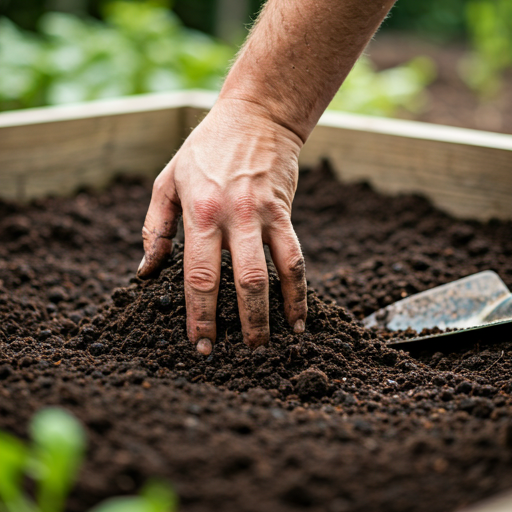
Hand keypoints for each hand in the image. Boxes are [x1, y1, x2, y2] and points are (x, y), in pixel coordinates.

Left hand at [137, 98, 306, 354]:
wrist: (256, 118)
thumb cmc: (205, 151)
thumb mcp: (168, 181)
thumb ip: (156, 228)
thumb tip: (146, 272)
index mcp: (199, 213)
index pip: (198, 274)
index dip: (199, 313)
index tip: (199, 342)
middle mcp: (232, 217)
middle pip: (239, 281)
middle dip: (239, 322)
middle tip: (233, 353)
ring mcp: (263, 215)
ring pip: (273, 273)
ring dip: (272, 313)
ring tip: (269, 344)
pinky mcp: (285, 213)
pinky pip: (295, 258)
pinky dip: (298, 291)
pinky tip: (298, 316)